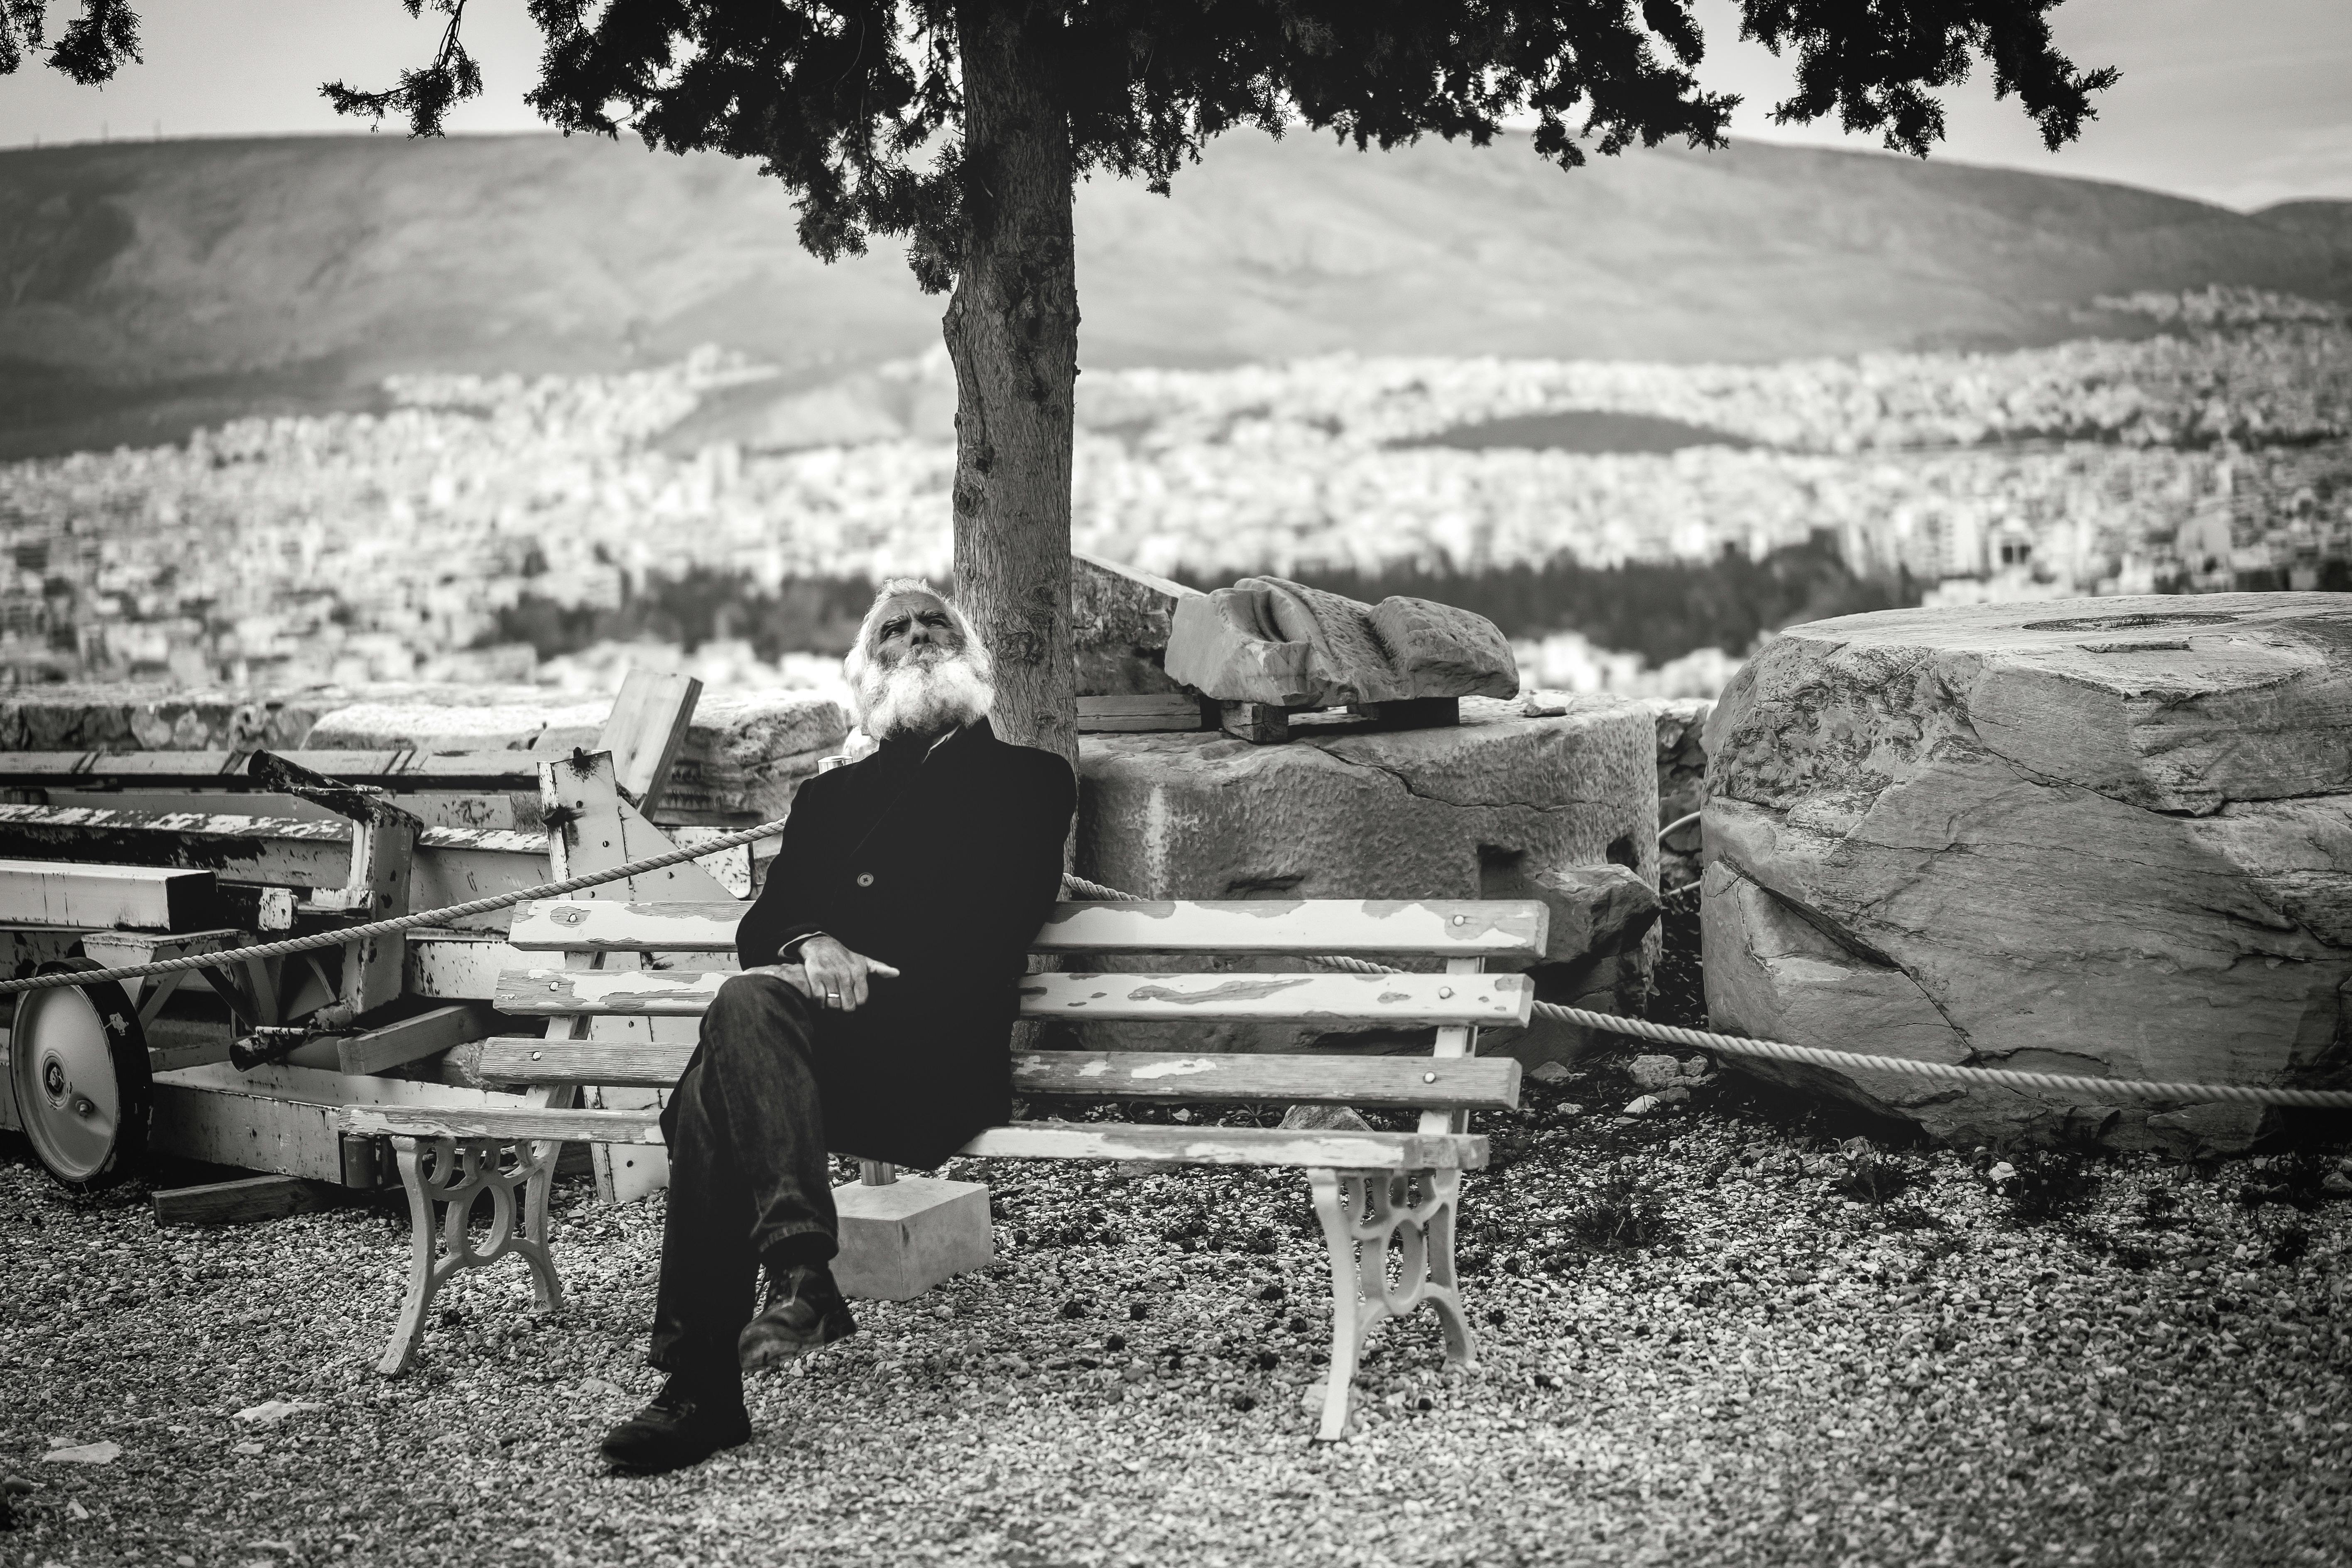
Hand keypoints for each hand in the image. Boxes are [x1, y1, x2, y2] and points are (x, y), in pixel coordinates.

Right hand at [766, 935, 899, 1012]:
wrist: (820, 944)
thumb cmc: (844, 956)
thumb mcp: (863, 961)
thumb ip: (880, 969)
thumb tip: (896, 973)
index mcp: (858, 972)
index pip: (861, 1000)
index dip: (856, 1004)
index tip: (852, 1000)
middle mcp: (845, 973)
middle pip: (848, 1006)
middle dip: (844, 1009)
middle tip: (840, 1005)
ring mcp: (829, 974)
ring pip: (833, 1004)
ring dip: (831, 1007)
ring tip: (831, 1002)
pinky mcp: (815, 975)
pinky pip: (819, 998)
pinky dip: (820, 1003)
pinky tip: (821, 999)